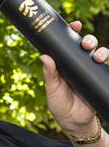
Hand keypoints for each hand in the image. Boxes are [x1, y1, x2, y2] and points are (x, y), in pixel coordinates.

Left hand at [41, 20, 108, 137]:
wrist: (74, 122)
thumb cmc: (60, 105)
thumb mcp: (52, 89)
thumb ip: (50, 74)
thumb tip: (44, 56)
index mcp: (64, 64)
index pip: (69, 45)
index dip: (72, 32)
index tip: (75, 25)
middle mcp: (78, 64)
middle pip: (86, 45)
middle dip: (88, 40)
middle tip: (86, 44)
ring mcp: (90, 71)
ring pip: (99, 53)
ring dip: (101, 50)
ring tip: (97, 56)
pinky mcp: (99, 78)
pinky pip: (107, 67)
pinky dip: (108, 63)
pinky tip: (105, 62)